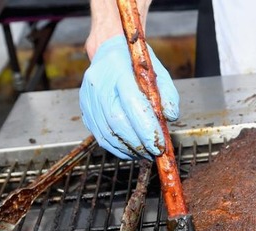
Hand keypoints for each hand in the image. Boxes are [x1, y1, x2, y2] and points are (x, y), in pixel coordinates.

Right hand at [79, 35, 179, 159]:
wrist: (109, 50)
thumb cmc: (136, 63)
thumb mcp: (159, 73)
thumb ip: (168, 94)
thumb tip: (171, 117)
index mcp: (120, 71)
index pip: (132, 104)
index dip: (146, 129)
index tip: (159, 145)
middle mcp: (100, 83)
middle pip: (117, 122)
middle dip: (138, 143)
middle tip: (154, 153)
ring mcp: (88, 96)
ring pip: (106, 132)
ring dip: (127, 149)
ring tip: (144, 154)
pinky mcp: (85, 108)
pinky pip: (99, 134)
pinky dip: (116, 147)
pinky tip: (130, 150)